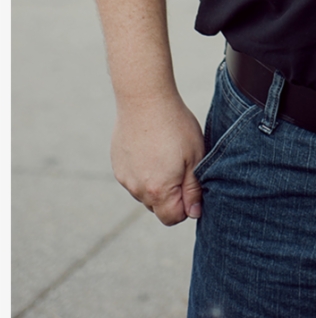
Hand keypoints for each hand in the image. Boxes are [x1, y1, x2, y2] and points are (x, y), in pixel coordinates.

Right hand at [111, 93, 205, 225]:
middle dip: (171, 195)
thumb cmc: (175, 125)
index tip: (191, 184)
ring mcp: (125, 177)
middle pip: (157, 207)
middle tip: (180, 166)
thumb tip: (194, 213)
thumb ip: (193, 189)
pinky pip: (133, 178)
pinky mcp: (117, 165)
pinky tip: (151, 148)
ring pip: (144, 192)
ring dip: (156, 183)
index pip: (172, 218)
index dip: (186, 206)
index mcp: (158, 191)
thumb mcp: (195, 156)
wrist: (145, 99)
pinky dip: (143, 170)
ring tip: (165, 154)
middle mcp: (137, 189)